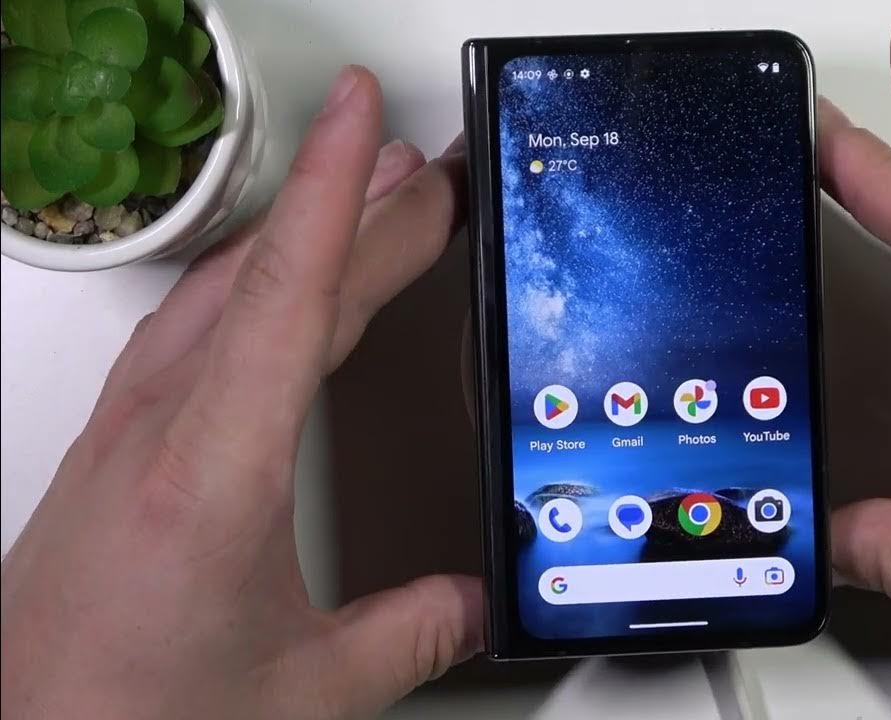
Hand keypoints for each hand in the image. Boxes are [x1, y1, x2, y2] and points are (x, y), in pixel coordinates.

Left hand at [1, 67, 477, 718]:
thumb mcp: (305, 693)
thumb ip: (412, 635)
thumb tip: (477, 599)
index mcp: (214, 474)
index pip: (291, 297)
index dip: (336, 192)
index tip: (363, 116)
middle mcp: (158, 431)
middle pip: (273, 282)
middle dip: (357, 209)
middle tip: (428, 172)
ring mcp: (125, 429)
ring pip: (225, 292)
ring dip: (301, 235)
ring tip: (369, 203)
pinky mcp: (114, 445)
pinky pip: (193, 325)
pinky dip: (254, 280)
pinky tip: (278, 283)